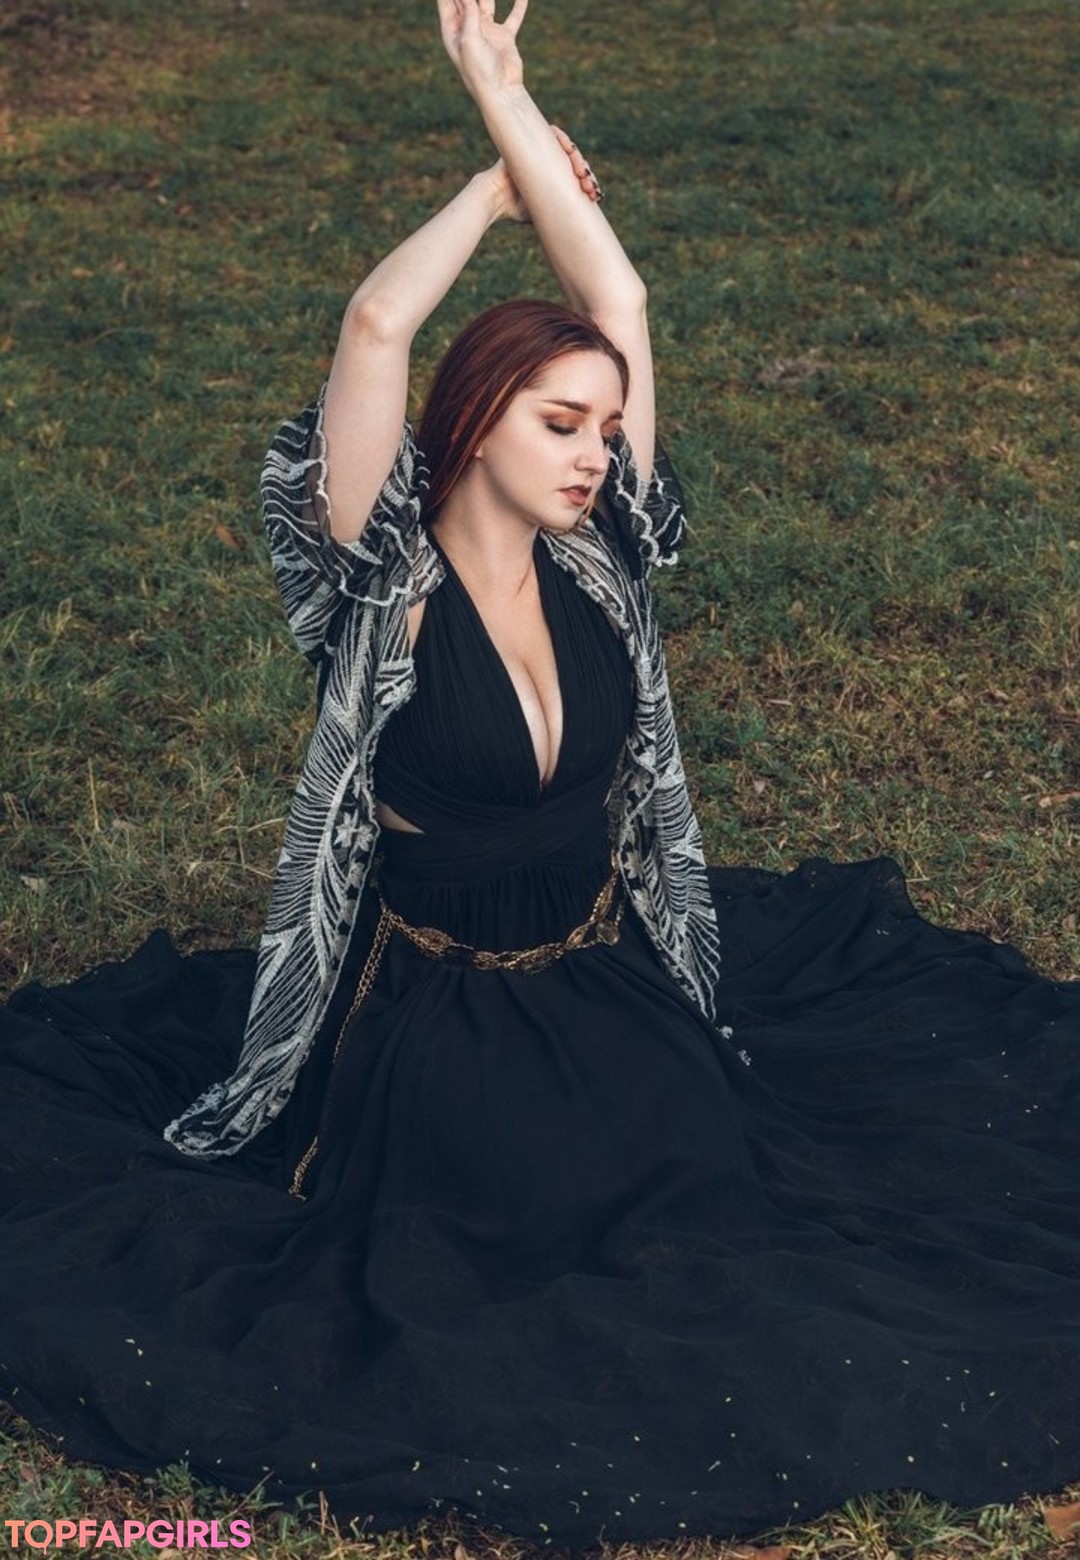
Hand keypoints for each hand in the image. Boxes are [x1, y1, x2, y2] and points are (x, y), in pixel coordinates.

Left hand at [437, 0, 528, 101]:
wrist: (501, 93)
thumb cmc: (480, 71)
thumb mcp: (470, 39)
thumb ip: (470, 13)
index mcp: (453, 30)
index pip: (448, 0)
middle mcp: (468, 28)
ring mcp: (487, 31)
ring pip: (487, 1)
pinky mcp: (504, 37)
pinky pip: (513, 17)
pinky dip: (519, 5)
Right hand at [486, 127, 602, 222]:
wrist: (493, 200)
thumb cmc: (514, 208)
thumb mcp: (543, 211)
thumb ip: (559, 210)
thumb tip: (578, 226)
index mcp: (553, 174)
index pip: (577, 175)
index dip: (589, 183)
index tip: (597, 196)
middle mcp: (549, 159)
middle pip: (576, 162)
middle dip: (587, 175)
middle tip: (591, 190)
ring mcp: (542, 147)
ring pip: (568, 149)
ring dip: (579, 161)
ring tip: (582, 175)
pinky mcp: (533, 136)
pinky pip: (554, 133)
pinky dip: (564, 141)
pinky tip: (571, 152)